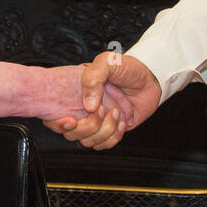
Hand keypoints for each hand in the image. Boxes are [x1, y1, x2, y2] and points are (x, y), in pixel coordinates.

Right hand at [43, 52, 160, 150]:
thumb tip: (88, 106)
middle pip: (72, 133)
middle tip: (102, 109)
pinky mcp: (112, 130)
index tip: (70, 120)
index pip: (55, 115)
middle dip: (87, 126)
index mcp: (76, 94)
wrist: (151, 77)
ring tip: (116, 112)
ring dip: (104, 130)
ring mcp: (98, 121)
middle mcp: (83, 109)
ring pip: (88, 142)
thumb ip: (92, 79)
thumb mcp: (107, 62)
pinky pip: (105, 144)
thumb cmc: (127, 67)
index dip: (58, 123)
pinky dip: (114, 136)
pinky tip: (122, 121)